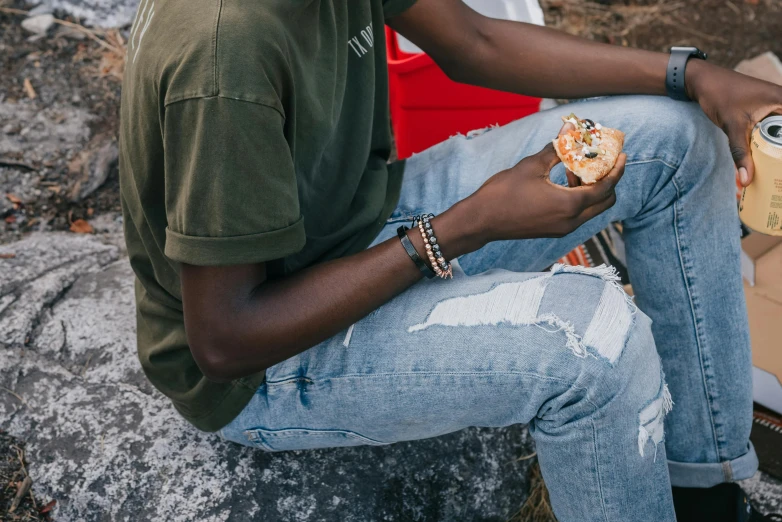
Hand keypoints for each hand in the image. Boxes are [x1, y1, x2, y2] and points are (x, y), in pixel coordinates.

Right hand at [470, 129, 625, 241]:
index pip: (606, 187)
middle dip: (607, 180)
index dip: (617, 169)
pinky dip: (578, 198)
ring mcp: (562, 228)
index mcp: (570, 205)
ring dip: (590, 189)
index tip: (622, 154)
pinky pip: (577, 214)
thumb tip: (570, 129)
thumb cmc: (503, 192)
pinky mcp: (553, 230)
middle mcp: (571, 220)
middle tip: (600, 161)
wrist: (481, 220)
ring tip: (573, 169)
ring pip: (591, 208)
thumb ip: (557, 149)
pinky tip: (562, 182)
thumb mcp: (532, 165)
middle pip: (605, 201)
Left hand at [686, 60, 781, 185]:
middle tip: (776, 175)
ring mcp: (775, 107)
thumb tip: (746, 180)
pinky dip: (769, 144)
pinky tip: (764, 161)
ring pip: (780, 134)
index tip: (779, 167)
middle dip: (778, 151)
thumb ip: (740, 152)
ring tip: (773, 173)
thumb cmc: (720, 95)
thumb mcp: (732, 126)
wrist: (704, 81)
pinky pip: (773, 130)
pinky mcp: (765, 113)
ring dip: (775, 149)